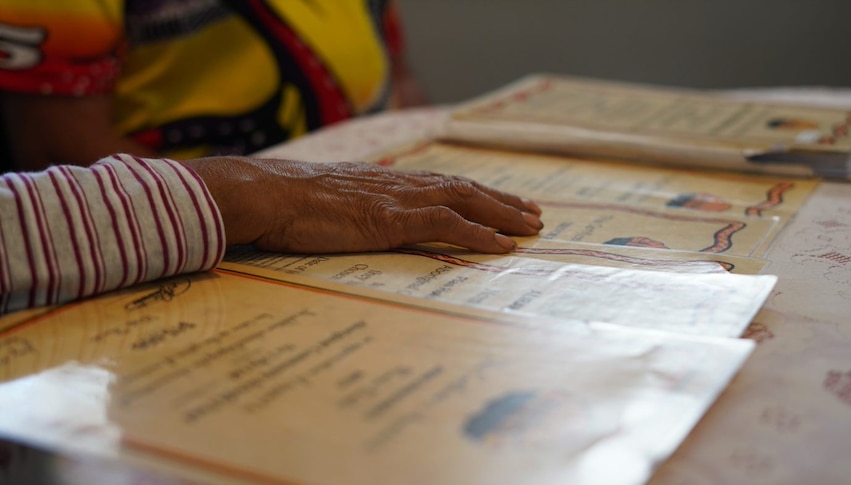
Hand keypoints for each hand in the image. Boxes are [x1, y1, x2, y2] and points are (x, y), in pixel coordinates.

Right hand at [183, 157, 542, 253]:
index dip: (477, 193)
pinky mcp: (390, 220)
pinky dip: (477, 233)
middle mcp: (399, 185)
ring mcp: (397, 200)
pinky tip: (501, 245)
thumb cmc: (289, 203)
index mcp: (386, 182)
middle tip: (533, 214)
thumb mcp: (331, 203)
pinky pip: (445, 225)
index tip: (502, 201)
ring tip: (530, 228)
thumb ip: (356, 209)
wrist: (267, 195)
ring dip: (501, 215)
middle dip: (502, 202)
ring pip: (464, 202)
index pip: (443, 184)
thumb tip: (361, 221)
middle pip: (464, 189)